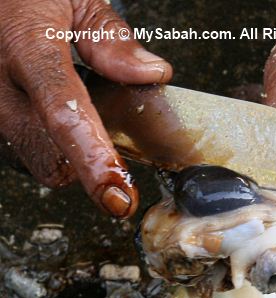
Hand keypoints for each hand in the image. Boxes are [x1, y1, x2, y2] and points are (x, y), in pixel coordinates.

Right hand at [0, 0, 171, 216]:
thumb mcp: (74, 1)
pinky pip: (21, 152)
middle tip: (113, 152)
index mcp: (25, 48)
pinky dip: (46, 146)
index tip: (119, 196)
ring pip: (36, 162)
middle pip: (50, 160)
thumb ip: (111, 39)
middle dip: (87, 164)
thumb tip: (151, 73)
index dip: (94, 160)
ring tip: (78, 120)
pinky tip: (51, 118)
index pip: (66, 115)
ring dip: (66, 155)